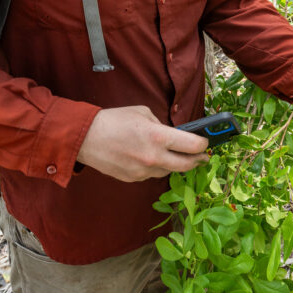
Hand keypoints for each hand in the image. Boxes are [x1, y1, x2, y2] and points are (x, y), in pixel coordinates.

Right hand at [76, 106, 209, 181]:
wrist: (86, 138)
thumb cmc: (114, 120)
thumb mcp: (143, 113)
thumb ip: (161, 125)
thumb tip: (172, 134)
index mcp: (158, 137)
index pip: (193, 145)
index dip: (203, 144)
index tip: (206, 143)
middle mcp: (153, 157)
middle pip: (186, 165)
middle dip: (197, 161)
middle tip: (202, 157)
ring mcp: (143, 171)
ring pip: (168, 171)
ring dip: (173, 164)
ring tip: (174, 155)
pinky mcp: (133, 179)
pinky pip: (151, 174)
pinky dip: (155, 167)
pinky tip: (150, 158)